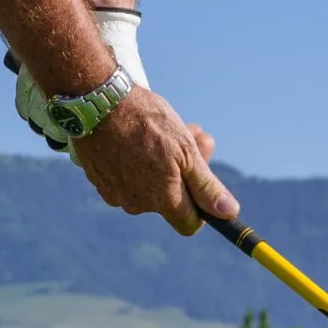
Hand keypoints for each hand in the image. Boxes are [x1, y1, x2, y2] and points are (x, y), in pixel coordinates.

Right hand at [71, 87, 237, 234]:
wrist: (98, 102)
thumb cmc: (147, 123)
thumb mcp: (186, 151)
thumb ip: (206, 187)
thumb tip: (229, 215)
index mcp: (163, 200)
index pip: (189, 224)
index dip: (201, 207)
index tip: (201, 182)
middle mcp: (138, 205)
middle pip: (169, 200)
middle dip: (185, 172)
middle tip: (195, 137)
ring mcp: (115, 193)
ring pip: (148, 186)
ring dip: (163, 164)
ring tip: (167, 131)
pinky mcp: (99, 180)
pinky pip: (126, 178)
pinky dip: (137, 162)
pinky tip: (139, 138)